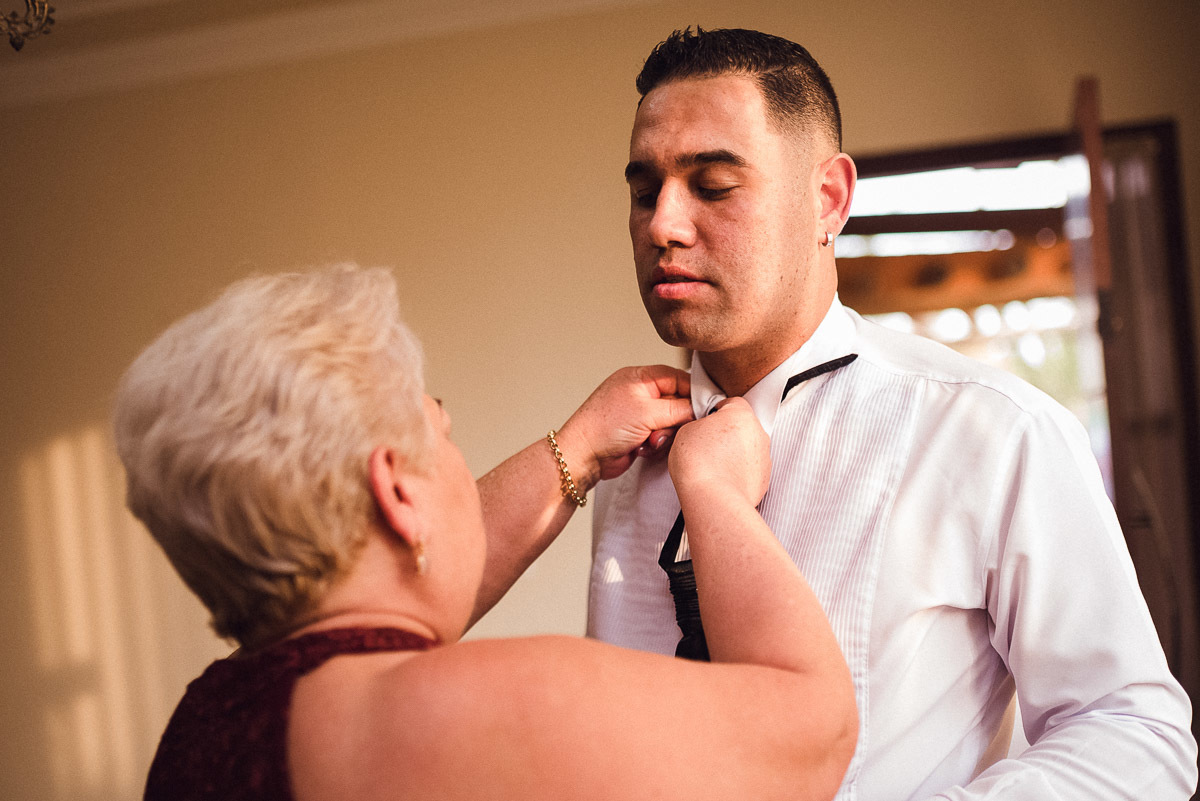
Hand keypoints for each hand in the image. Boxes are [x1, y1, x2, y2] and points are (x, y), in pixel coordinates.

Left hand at [557, 365, 694, 484]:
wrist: (583, 456)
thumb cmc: (606, 427)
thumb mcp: (648, 412)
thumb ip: (680, 408)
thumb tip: (702, 407)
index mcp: (639, 377)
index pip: (678, 377)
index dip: (693, 393)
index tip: (706, 408)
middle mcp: (640, 393)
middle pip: (677, 402)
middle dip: (674, 420)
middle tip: (666, 430)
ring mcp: (638, 413)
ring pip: (670, 422)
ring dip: (664, 435)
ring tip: (649, 441)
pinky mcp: (638, 433)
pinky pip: (660, 436)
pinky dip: (655, 444)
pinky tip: (642, 448)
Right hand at [668, 398, 769, 507]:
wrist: (713, 499)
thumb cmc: (699, 463)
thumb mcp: (685, 430)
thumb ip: (699, 423)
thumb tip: (703, 429)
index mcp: (741, 414)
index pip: (732, 402)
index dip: (717, 411)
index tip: (707, 420)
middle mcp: (758, 433)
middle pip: (743, 426)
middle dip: (727, 433)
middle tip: (707, 444)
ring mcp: (764, 457)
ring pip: (748, 448)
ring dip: (734, 453)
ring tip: (714, 465)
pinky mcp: (764, 479)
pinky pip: (751, 469)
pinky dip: (739, 471)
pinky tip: (722, 478)